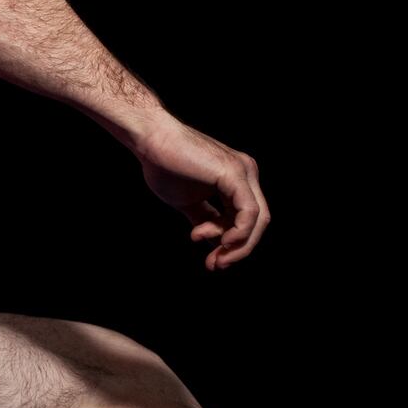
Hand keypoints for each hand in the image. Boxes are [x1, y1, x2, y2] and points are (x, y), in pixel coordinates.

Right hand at [133, 118, 270, 269]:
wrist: (150, 142)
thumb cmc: (164, 167)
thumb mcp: (188, 203)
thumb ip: (206, 221)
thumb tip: (217, 246)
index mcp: (237, 180)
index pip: (247, 220)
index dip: (233, 245)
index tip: (211, 261)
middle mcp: (247, 174)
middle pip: (258, 222)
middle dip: (238, 249)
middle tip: (215, 265)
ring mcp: (244, 172)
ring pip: (258, 220)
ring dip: (238, 246)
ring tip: (214, 258)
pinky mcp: (235, 174)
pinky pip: (249, 212)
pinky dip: (239, 232)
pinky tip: (222, 242)